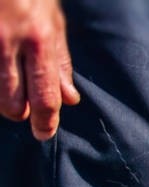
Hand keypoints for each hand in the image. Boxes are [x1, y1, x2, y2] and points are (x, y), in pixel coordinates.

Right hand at [0, 0, 79, 139]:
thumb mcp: (52, 19)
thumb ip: (60, 61)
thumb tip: (70, 100)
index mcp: (38, 39)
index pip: (45, 94)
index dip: (45, 121)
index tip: (43, 134)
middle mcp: (8, 40)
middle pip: (11, 102)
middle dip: (18, 112)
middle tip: (22, 109)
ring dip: (0, 100)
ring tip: (9, 92)